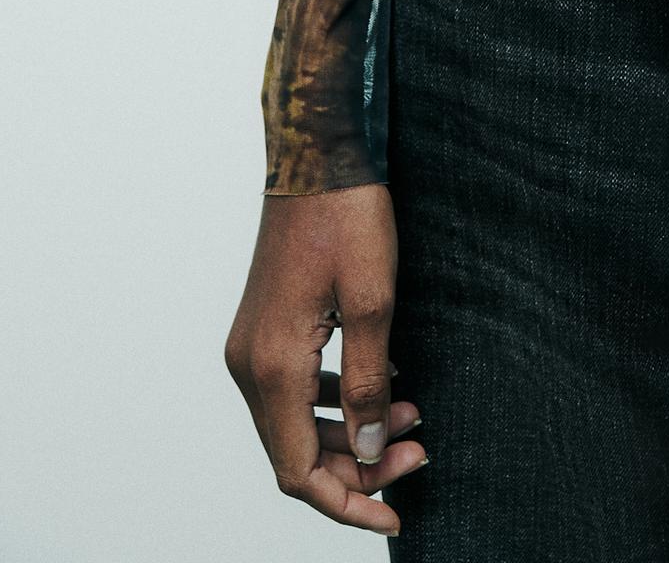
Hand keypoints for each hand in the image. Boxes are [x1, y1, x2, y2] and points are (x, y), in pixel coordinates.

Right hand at [226, 184, 425, 532]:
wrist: (316, 154)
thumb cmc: (346, 215)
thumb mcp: (374, 300)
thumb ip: (369, 381)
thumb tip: (368, 445)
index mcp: (273, 365)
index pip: (298, 472)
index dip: (347, 502)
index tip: (395, 515)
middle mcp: (249, 364)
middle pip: (295, 454)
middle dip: (358, 465)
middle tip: (418, 450)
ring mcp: (251, 345)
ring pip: (294, 423)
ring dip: (349, 432)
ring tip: (412, 416)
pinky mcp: (263, 327)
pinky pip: (293, 389)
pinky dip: (334, 399)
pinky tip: (382, 381)